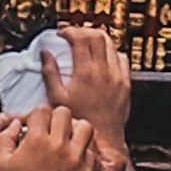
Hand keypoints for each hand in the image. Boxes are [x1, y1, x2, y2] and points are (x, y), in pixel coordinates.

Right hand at [0, 99, 95, 170]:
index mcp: (36, 140)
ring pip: (85, 126)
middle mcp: (59, 144)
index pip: (41, 110)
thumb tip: (13, 125)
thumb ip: (4, 139)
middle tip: (47, 129)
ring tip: (66, 137)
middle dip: (54, 117)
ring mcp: (76, 156)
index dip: (34, 116)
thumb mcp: (0, 164)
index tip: (30, 127)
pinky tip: (74, 153)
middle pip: (64, 113)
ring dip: (74, 128)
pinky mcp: (87, 168)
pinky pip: (92, 147)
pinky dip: (84, 146)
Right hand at [45, 22, 134, 170]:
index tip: (63, 34)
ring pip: (112, 45)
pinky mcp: (126, 84)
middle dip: (85, 30)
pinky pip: (123, 59)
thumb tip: (45, 54)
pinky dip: (113, 53)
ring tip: (89, 42)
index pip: (80, 38)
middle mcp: (104, 71)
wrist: (103, 140)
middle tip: (75, 34)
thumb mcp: (57, 97)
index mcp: (85, 72)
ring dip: (99, 39)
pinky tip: (105, 58)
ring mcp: (117, 77)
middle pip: (98, 36)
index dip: (70, 31)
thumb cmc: (79, 122)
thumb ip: (50, 72)